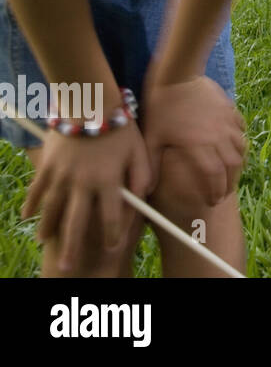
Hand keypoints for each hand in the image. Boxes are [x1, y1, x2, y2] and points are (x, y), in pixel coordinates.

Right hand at [22, 121, 151, 272]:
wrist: (90, 102)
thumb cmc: (120, 126)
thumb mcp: (139, 149)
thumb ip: (143, 174)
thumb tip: (142, 196)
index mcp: (109, 180)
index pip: (112, 216)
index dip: (112, 234)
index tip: (111, 247)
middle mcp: (84, 183)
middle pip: (77, 221)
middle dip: (74, 246)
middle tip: (68, 267)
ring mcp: (62, 175)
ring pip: (52, 209)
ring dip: (48, 228)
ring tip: (46, 242)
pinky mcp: (48, 165)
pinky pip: (37, 189)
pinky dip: (31, 204)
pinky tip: (28, 217)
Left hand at [141, 74, 245, 206]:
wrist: (177, 76)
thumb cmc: (161, 107)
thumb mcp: (152, 138)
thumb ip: (151, 166)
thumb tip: (145, 191)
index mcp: (199, 146)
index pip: (214, 176)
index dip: (215, 190)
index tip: (212, 201)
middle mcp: (218, 136)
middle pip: (232, 165)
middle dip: (229, 182)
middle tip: (223, 193)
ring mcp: (227, 122)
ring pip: (241, 148)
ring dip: (238, 164)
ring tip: (232, 173)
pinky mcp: (230, 110)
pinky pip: (241, 129)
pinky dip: (240, 140)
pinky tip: (235, 145)